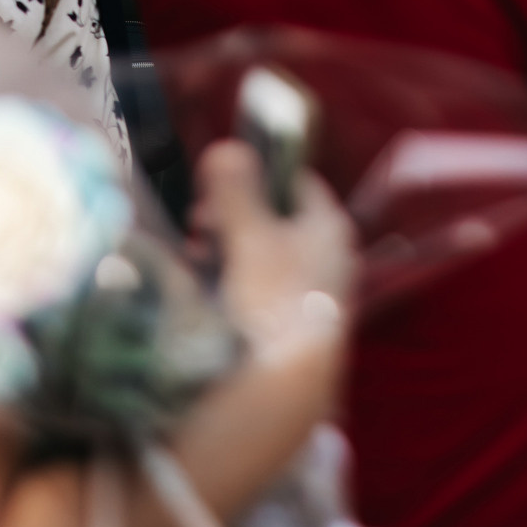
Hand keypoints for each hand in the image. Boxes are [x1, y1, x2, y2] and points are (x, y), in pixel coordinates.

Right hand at [195, 140, 358, 352]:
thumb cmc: (275, 299)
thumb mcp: (250, 236)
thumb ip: (235, 191)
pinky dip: (234, 278)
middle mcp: (330, 253)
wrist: (291, 379)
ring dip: (228, 247)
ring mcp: (314, 288)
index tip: (220, 179)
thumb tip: (226, 148)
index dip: (258, 172)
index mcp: (329, 225)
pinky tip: (207, 289)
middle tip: (199, 222)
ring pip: (265, 251)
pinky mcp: (294, 318)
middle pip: (276, 216)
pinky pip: (261, 284)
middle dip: (232, 214)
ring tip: (196, 254)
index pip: (296, 180)